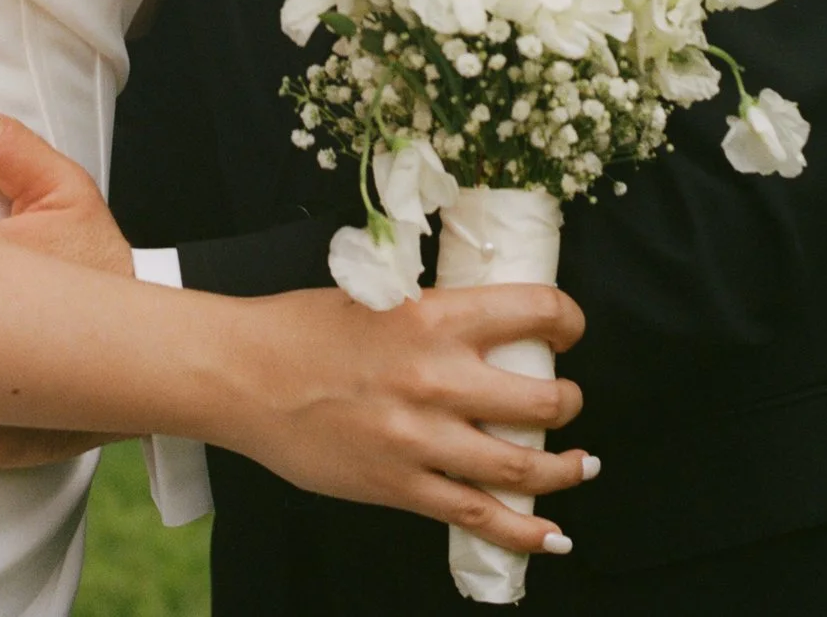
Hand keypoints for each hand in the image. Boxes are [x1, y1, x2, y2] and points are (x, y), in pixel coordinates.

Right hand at [218, 282, 594, 561]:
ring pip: (521, 465)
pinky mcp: (401, 486)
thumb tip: (476, 317)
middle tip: (570, 400)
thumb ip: (431, 310)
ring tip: (580, 465)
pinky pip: (477, 515)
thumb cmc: (303, 328)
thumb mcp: (377, 294)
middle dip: (570, 402)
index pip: (534, 311)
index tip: (569, 329)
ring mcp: (422, 438)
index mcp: (434, 315)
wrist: (245, 375)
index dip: (567, 320)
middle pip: (542, 400)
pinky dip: (524, 530)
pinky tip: (552, 533)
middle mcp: (438, 376)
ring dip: (563, 468)